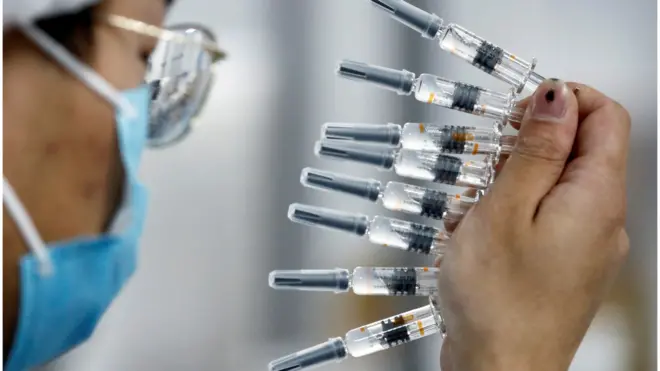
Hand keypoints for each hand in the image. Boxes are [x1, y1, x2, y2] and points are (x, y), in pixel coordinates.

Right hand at [436, 79, 630, 370]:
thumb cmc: (499, 302)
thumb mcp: (506, 209)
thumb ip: (535, 150)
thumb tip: (557, 98)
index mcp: (596, 197)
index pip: (606, 115)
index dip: (562, 100)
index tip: (518, 112)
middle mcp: (602, 220)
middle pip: (580, 149)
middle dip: (529, 143)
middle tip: (489, 160)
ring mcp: (585, 245)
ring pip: (556, 185)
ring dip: (513, 180)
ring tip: (477, 203)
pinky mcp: (563, 264)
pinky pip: (545, 218)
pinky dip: (512, 211)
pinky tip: (481, 230)